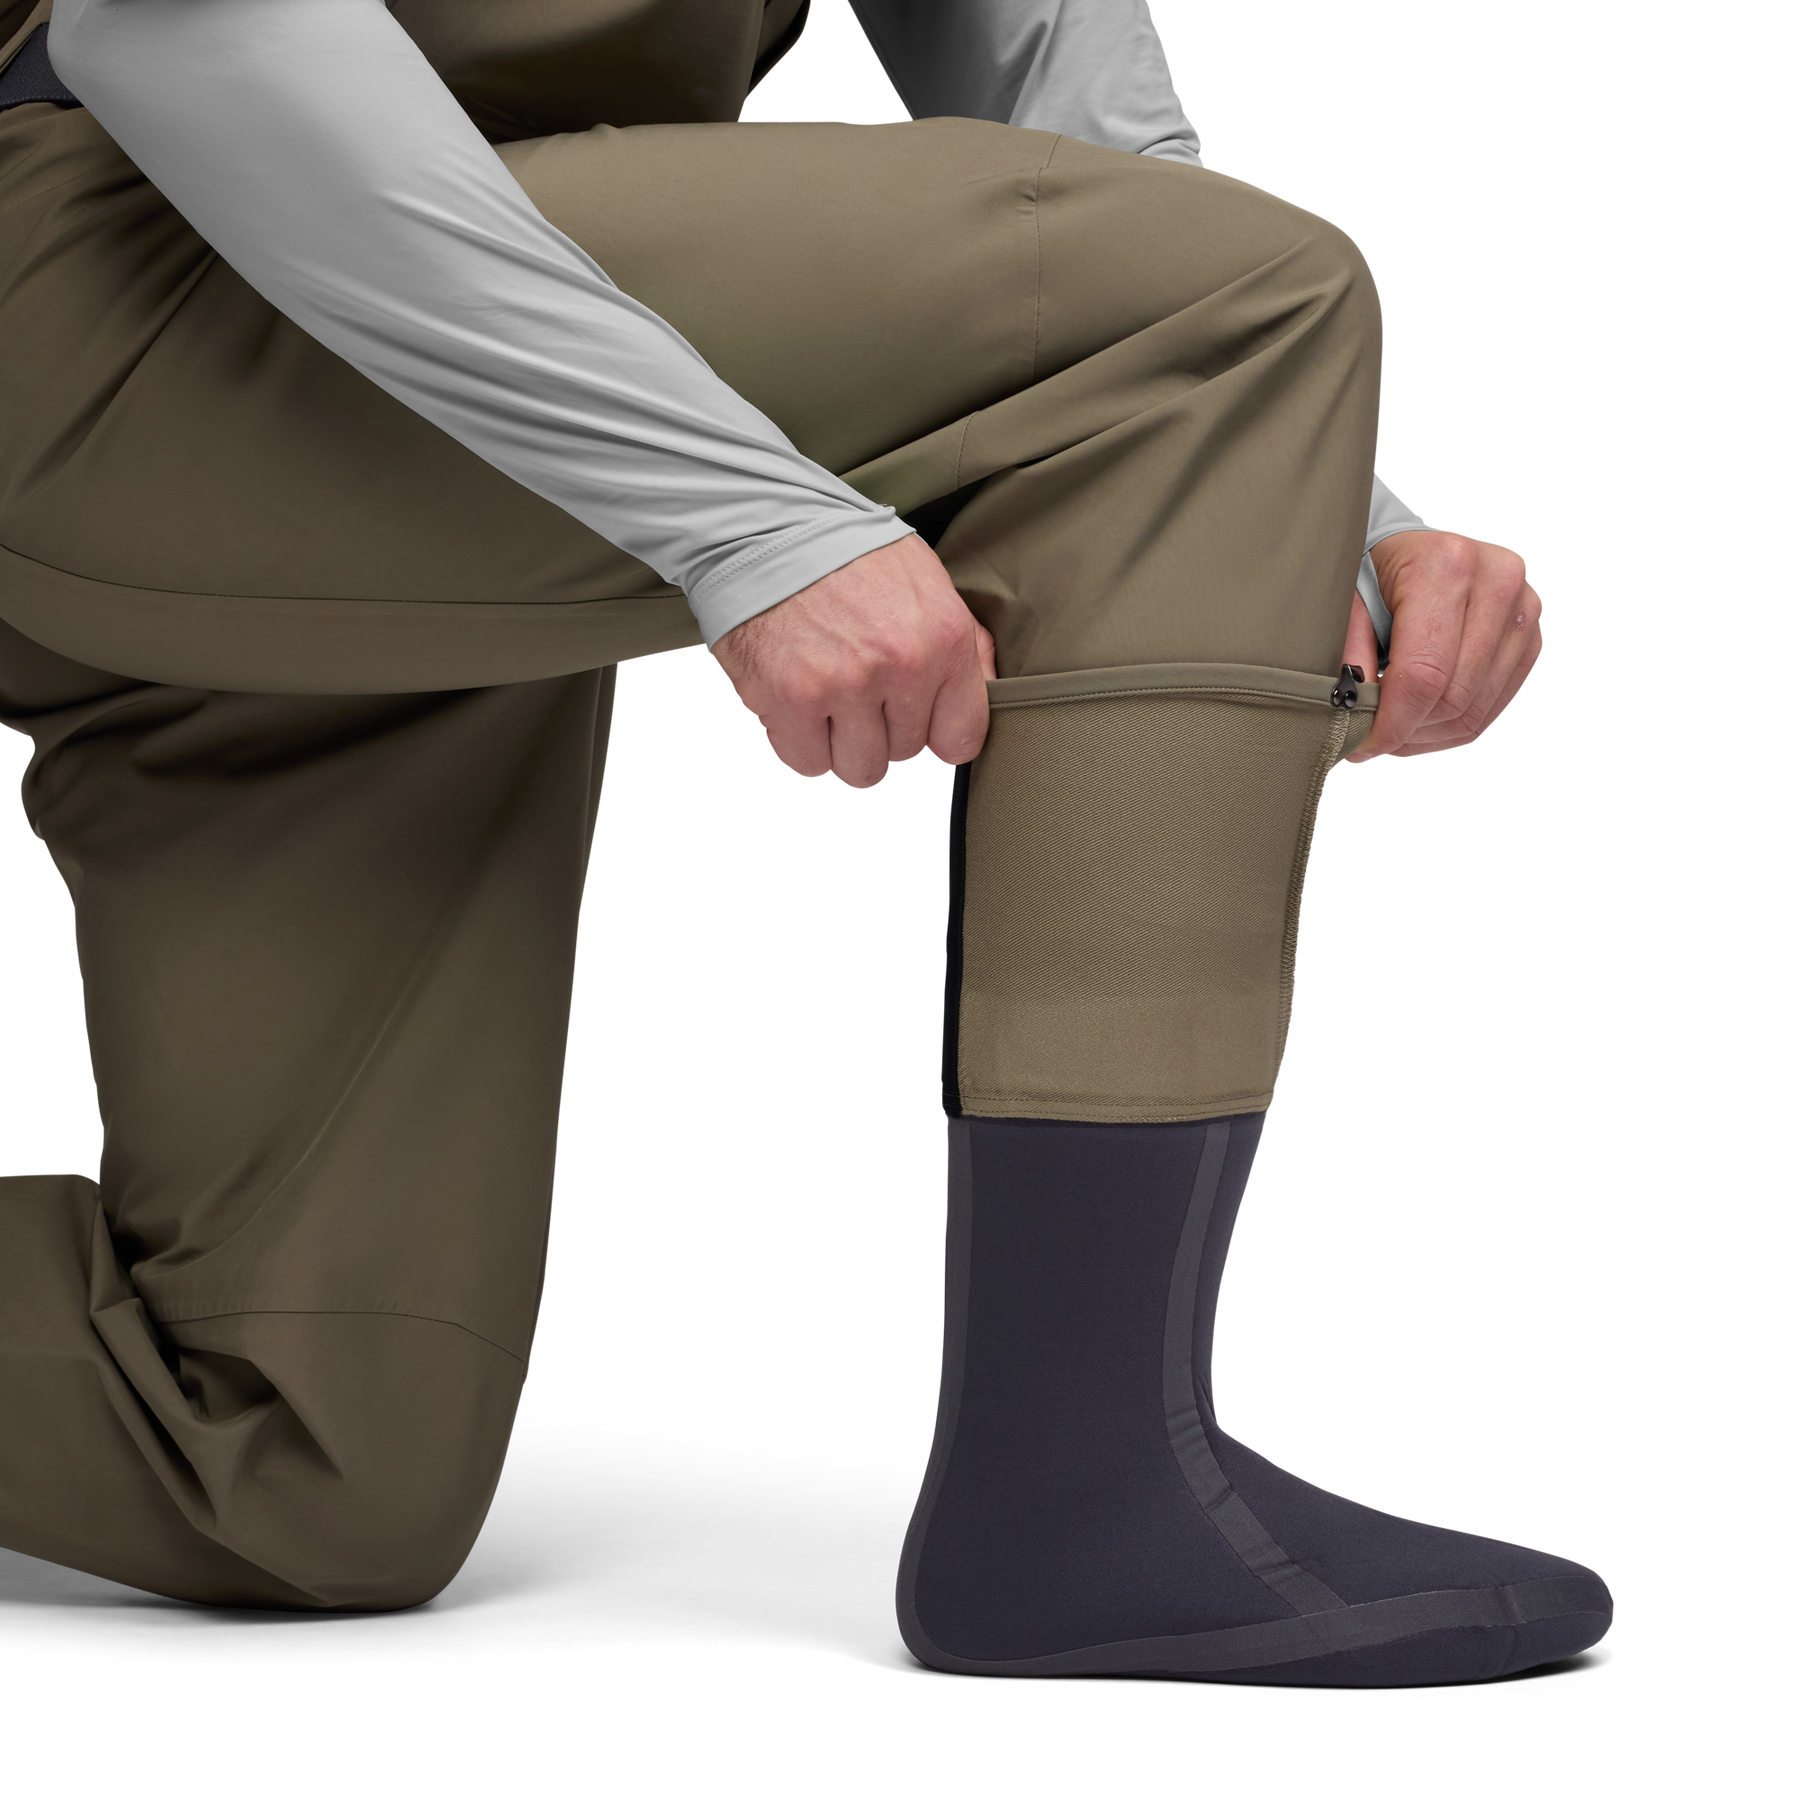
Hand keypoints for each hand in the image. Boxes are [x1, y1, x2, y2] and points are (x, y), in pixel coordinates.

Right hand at [710, 534, 996, 790]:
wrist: (770, 528)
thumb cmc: (849, 554)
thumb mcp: (927, 580)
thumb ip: (965, 644)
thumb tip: (987, 692)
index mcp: (945, 637)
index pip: (962, 736)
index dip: (937, 733)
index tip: (917, 719)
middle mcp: (902, 665)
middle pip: (905, 753)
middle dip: (882, 728)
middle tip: (856, 684)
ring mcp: (845, 686)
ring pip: (858, 769)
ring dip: (842, 744)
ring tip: (827, 697)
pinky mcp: (791, 700)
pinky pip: (806, 762)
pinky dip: (800, 743)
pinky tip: (798, 704)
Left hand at [1343, 530, 1544, 765]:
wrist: (1413, 545)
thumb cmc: (1375, 568)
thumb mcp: (1345, 600)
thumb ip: (1348, 656)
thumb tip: (1353, 718)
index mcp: (1447, 566)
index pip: (1425, 675)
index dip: (1391, 724)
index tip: (1360, 746)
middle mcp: (1497, 581)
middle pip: (1453, 699)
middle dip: (1406, 733)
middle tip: (1368, 741)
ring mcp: (1524, 608)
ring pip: (1475, 711)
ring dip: (1427, 735)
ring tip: (1391, 731)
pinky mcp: (1531, 636)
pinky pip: (1493, 706)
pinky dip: (1452, 726)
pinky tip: (1420, 721)